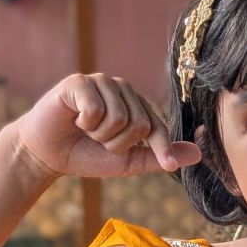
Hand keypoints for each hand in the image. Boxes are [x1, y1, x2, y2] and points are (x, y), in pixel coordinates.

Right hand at [13, 73, 202, 179]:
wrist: (49, 154)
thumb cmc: (88, 155)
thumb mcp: (127, 162)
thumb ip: (158, 156)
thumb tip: (198, 154)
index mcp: (137, 106)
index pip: (157, 127)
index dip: (161, 147)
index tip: (167, 165)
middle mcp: (122, 89)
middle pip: (139, 124)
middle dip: (117, 144)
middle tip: (98, 141)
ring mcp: (101, 82)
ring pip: (118, 118)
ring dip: (100, 135)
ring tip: (86, 130)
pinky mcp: (79, 81)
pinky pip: (96, 108)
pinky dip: (85, 123)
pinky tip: (74, 119)